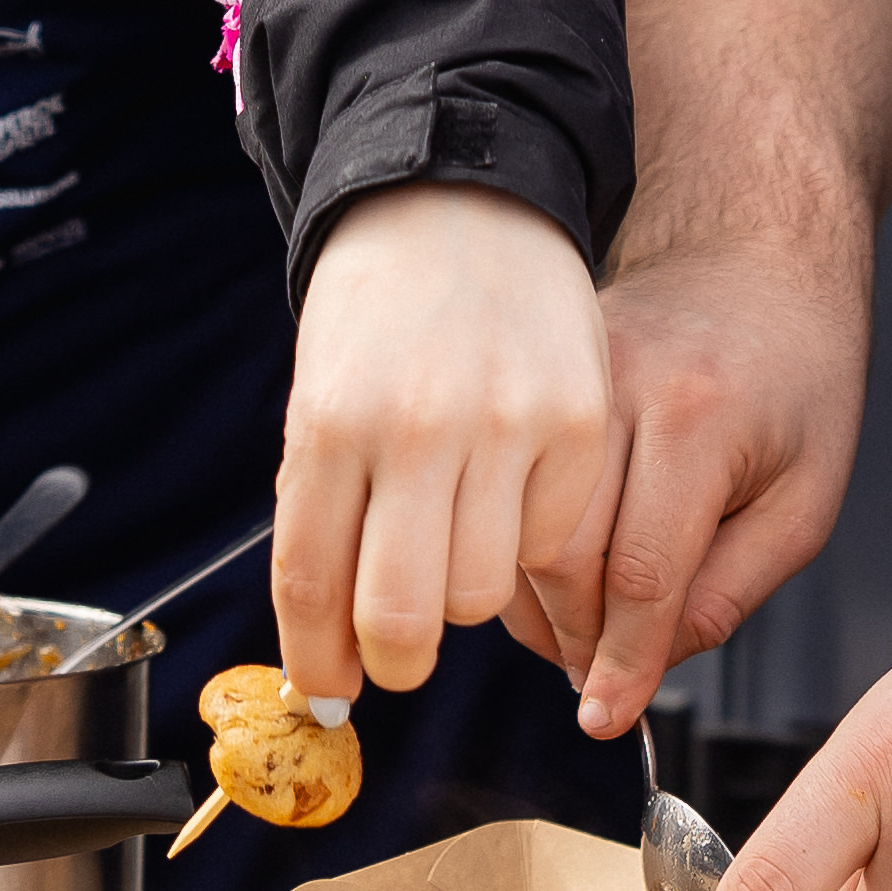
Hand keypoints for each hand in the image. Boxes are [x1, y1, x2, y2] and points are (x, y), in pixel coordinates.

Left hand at [270, 186, 617, 702]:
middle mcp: (415, 427)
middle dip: (394, 661)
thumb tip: (333, 655)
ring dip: (461, 596)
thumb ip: (322, 519)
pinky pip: (551, 543)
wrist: (458, 201)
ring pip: (481, 596)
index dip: (320, 661)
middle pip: (402, 616)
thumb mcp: (320, 400)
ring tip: (454, 544)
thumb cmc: (378, 312)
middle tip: (397, 651)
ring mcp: (505, 423)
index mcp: (330, 422)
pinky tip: (507, 491)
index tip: (330, 689)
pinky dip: (526, 542)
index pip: (313, 586)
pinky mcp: (578, 422)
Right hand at [505, 222, 875, 741]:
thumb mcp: (806, 496)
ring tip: (581, 639)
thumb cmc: (800, 376)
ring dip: (541, 605)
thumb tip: (646, 666)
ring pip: (519, 524)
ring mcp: (568, 373)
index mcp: (699, 415)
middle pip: (561, 553)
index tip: (608, 721)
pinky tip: (559, 581)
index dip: (623, 662)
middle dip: (577, 639)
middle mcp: (618, 385)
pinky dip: (523, 551)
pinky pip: (509, 482)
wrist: (757, 254)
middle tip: (599, 681)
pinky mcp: (542, 374)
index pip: (641, 571)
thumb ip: (731, 588)